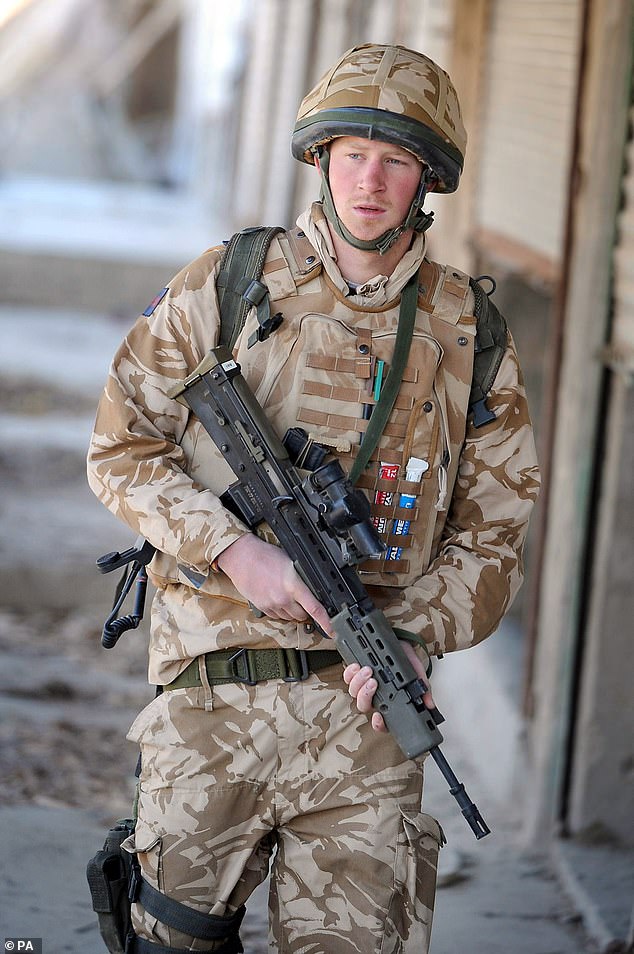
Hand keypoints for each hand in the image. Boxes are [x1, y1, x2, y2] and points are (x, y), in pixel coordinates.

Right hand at [216, 534, 332, 634]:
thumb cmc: (265, 555)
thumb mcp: (290, 561)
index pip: (315, 608)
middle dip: (306, 610)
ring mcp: (272, 605)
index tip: (333, 631)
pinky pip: (277, 616)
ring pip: (290, 618)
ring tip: (286, 594)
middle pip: (303, 616)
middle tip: (302, 598)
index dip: (327, 622)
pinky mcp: (262, 608)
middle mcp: (283, 598)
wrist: (241, 557)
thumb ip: (301, 579)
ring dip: (292, 611)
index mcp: (293, 585)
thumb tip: (313, 589)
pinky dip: (280, 610)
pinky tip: (276, 597)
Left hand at [343, 640, 434, 731]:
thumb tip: (429, 704)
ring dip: (359, 682)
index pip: (382, 721)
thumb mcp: (417, 672)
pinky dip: (350, 672)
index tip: (378, 717)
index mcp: (389, 700)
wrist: (398, 641)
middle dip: (365, 696)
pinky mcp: (355, 672)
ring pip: (354, 692)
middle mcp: (374, 695)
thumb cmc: (405, 659)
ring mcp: (363, 684)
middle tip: (373, 682)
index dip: (378, 724)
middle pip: (363, 705)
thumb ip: (422, 688)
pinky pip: (347, 677)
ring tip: (368, 670)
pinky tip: (357, 666)